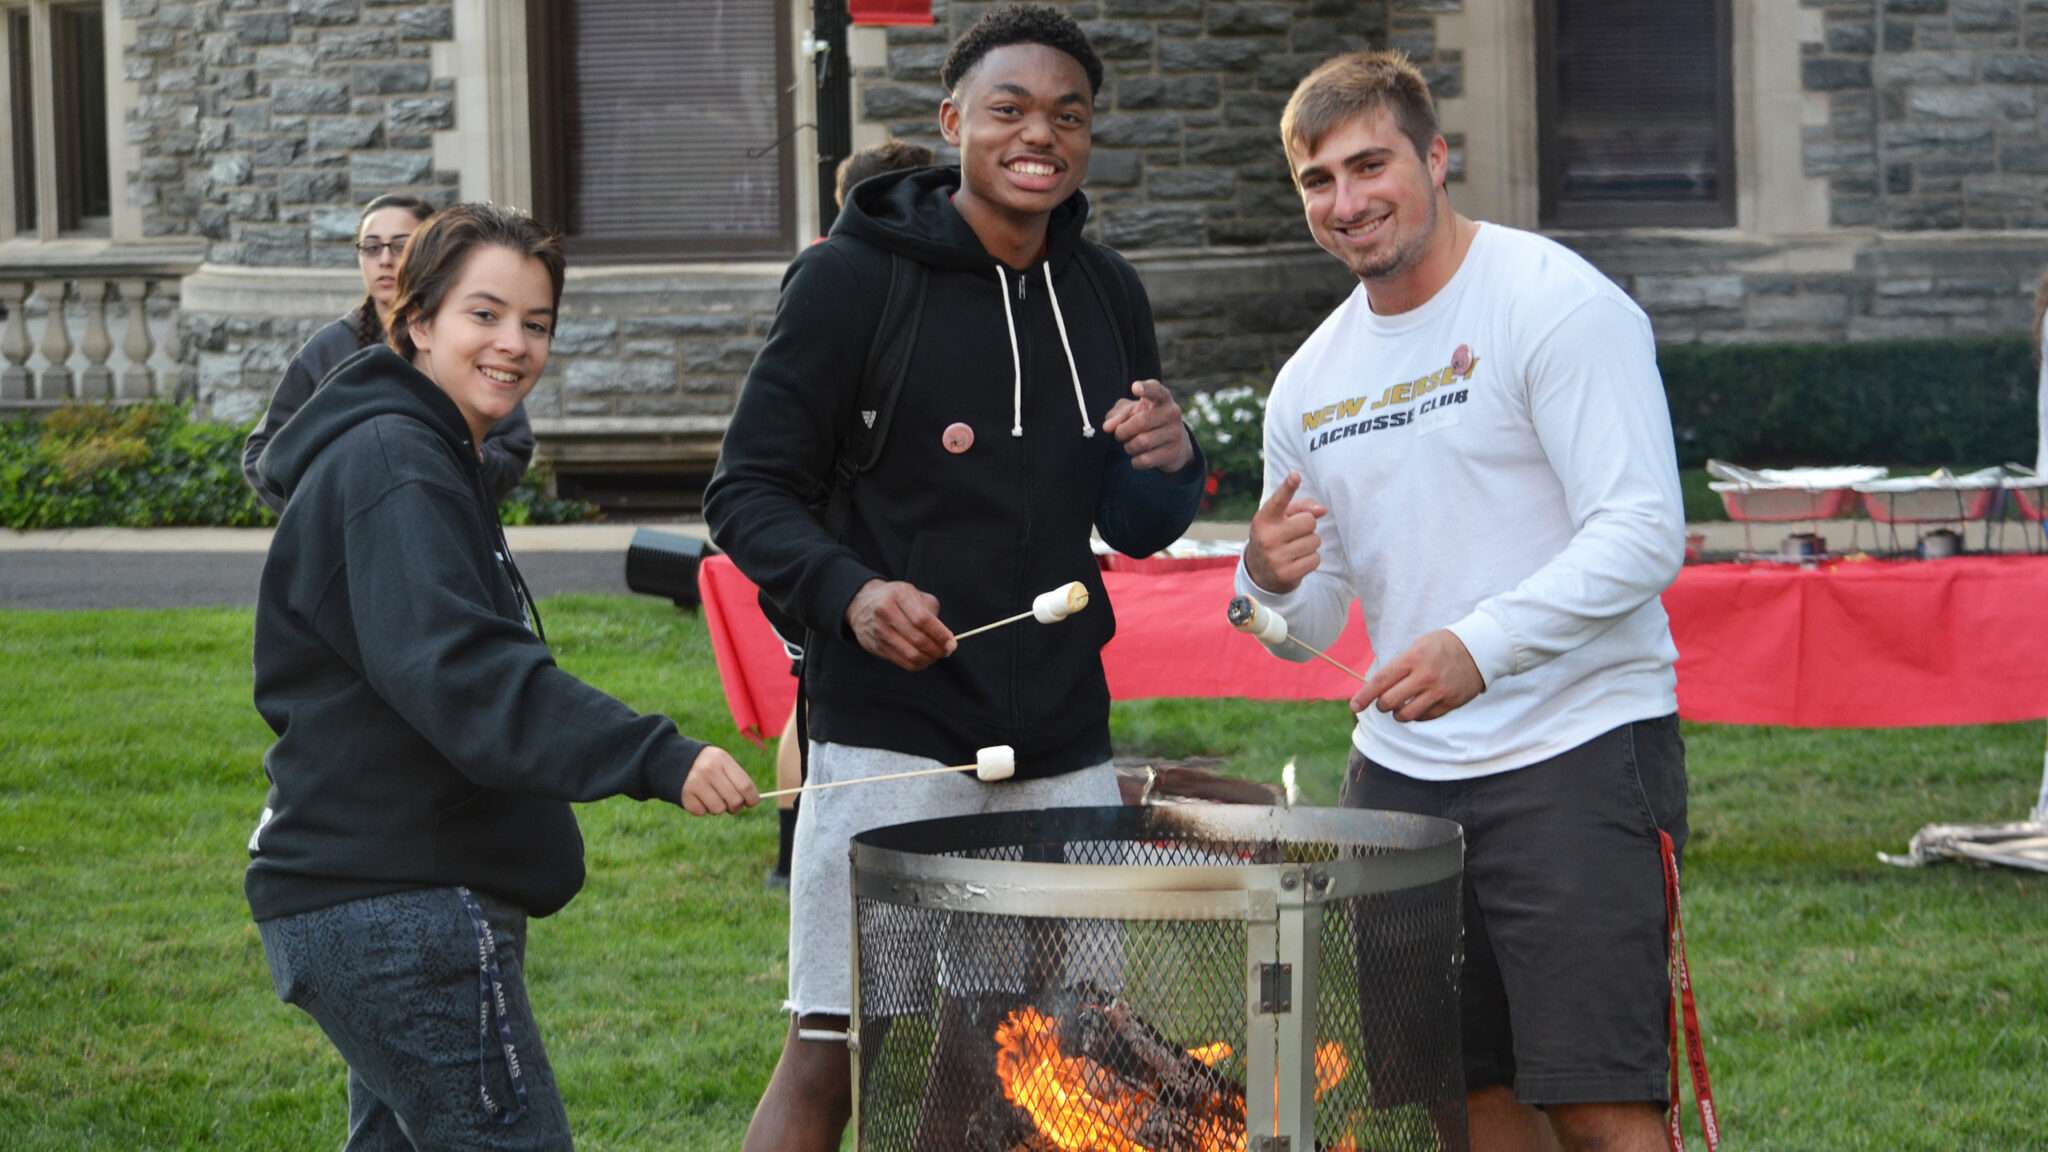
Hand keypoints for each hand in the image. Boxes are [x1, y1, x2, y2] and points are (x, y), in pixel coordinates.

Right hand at [682, 746, 760, 814]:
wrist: (673, 760)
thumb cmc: (707, 765)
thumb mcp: (722, 763)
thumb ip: (737, 779)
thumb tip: (752, 802)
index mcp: (722, 760)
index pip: (745, 785)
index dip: (752, 798)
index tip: (752, 803)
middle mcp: (709, 770)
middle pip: (735, 800)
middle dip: (736, 806)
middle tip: (731, 804)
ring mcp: (695, 783)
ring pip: (719, 809)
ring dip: (718, 808)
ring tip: (712, 797)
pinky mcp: (685, 795)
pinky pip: (702, 812)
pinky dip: (702, 809)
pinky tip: (698, 797)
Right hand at [846, 579, 955, 670]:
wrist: (861, 603)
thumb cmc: (895, 598)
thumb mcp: (913, 594)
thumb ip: (931, 611)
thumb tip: (945, 638)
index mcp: (898, 595)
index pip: (923, 619)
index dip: (940, 634)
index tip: (951, 643)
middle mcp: (885, 612)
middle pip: (917, 639)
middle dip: (937, 649)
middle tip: (947, 651)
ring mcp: (879, 631)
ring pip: (910, 654)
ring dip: (929, 659)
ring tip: (936, 655)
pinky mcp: (876, 646)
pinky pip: (902, 662)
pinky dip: (918, 664)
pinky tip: (924, 659)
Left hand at [1101, 379, 1193, 472]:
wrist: (1175, 444)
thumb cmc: (1147, 421)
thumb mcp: (1132, 412)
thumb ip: (1117, 415)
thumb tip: (1107, 427)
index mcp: (1162, 398)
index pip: (1156, 390)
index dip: (1145, 389)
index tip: (1135, 388)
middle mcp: (1172, 413)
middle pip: (1141, 421)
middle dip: (1123, 431)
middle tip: (1119, 434)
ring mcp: (1176, 433)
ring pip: (1142, 442)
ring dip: (1129, 447)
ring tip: (1130, 445)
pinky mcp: (1174, 453)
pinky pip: (1146, 459)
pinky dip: (1136, 461)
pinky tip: (1137, 458)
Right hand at [1244, 472, 1325, 593]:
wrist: (1259, 572)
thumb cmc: (1275, 537)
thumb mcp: (1280, 519)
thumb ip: (1301, 508)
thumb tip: (1322, 510)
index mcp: (1264, 519)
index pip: (1279, 501)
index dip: (1288, 488)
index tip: (1295, 476)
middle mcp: (1267, 537)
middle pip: (1308, 521)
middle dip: (1308, 526)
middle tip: (1295, 534)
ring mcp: (1275, 557)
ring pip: (1314, 541)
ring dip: (1310, 544)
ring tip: (1296, 548)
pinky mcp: (1286, 574)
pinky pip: (1315, 559)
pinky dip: (1311, 559)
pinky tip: (1298, 561)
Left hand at [1350, 630, 1483, 722]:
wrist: (1479, 648)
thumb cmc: (1442, 646)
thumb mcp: (1417, 646)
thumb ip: (1398, 666)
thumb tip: (1376, 686)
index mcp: (1412, 659)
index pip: (1381, 681)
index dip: (1364, 696)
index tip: (1355, 706)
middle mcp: (1424, 676)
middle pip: (1390, 702)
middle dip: (1381, 705)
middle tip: (1384, 701)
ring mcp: (1438, 691)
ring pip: (1406, 715)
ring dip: (1398, 714)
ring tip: (1401, 706)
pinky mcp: (1450, 703)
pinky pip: (1425, 718)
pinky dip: (1416, 716)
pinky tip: (1417, 707)